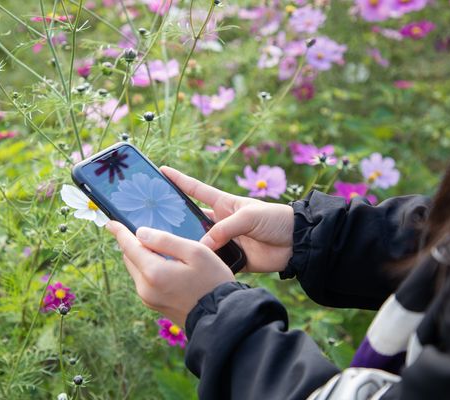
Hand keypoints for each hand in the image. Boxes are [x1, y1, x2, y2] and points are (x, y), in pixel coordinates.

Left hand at [105, 221, 234, 326]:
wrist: (221, 318)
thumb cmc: (213, 282)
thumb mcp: (195, 252)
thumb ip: (165, 240)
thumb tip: (140, 233)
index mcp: (153, 272)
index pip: (129, 246)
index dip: (119, 232)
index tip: (110, 222)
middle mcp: (145, 288)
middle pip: (130, 258)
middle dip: (133, 243)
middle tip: (141, 229)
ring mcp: (148, 299)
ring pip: (137, 269)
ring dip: (142, 256)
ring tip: (157, 245)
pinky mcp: (154, 305)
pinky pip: (145, 280)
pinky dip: (149, 268)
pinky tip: (165, 263)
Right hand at [161, 166, 293, 272]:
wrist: (298, 243)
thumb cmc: (276, 220)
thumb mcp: (249, 216)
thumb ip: (225, 229)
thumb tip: (202, 245)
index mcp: (224, 204)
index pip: (195, 190)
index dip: (179, 180)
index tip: (161, 172)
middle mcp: (220, 222)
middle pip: (191, 219)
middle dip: (173, 219)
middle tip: (152, 221)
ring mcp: (225, 242)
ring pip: (199, 244)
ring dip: (187, 246)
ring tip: (166, 249)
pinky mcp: (232, 260)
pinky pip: (213, 263)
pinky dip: (204, 266)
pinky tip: (189, 269)